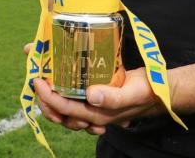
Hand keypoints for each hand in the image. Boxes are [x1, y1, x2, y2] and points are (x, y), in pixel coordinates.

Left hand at [33, 68, 163, 134]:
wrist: (159, 92)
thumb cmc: (146, 92)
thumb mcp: (132, 92)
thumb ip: (113, 97)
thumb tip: (91, 95)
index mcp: (98, 115)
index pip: (66, 109)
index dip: (48, 97)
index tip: (38, 81)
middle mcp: (92, 114)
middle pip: (60, 113)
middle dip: (43, 99)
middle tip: (35, 80)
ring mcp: (93, 109)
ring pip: (64, 110)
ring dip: (50, 98)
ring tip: (41, 83)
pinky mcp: (96, 99)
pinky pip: (73, 101)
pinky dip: (62, 94)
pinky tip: (56, 84)